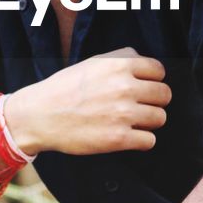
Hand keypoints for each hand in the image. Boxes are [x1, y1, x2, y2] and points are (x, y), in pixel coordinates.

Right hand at [5, 47, 170, 156]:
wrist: (39, 116)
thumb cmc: (64, 89)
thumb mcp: (92, 63)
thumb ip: (120, 61)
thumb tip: (144, 63)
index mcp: (119, 65)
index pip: (159, 70)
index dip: (153, 80)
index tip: (144, 87)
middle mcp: (125, 87)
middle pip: (164, 95)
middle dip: (154, 101)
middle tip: (139, 106)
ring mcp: (123, 114)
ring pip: (160, 118)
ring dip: (148, 122)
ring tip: (131, 122)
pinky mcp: (119, 138)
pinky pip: (149, 141)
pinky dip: (141, 141)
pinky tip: (128, 137)